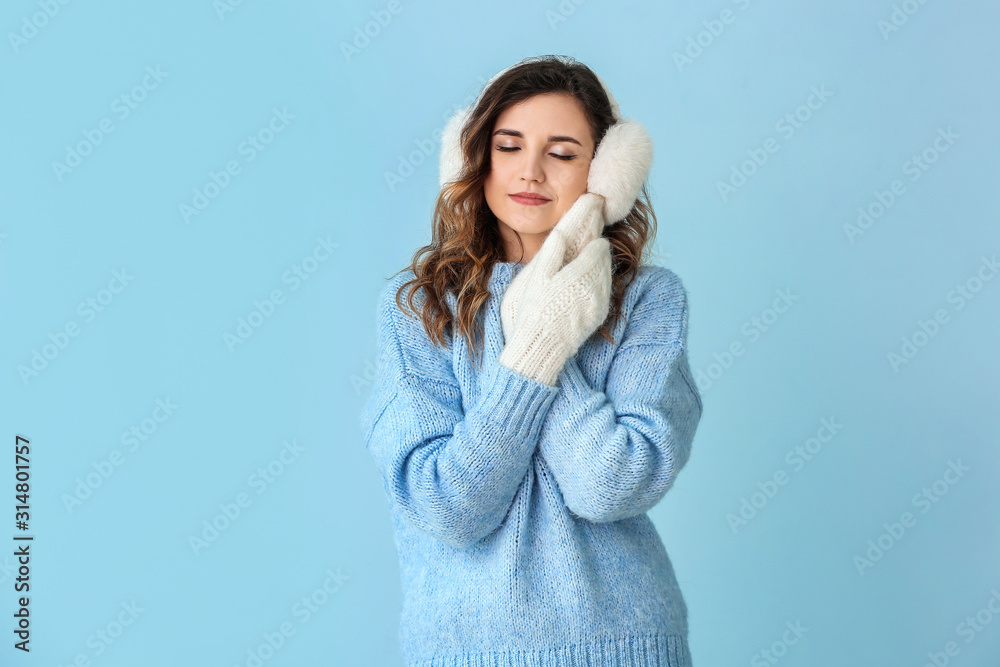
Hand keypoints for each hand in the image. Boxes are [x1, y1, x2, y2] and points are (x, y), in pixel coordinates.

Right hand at [501, 192, 605, 342]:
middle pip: (605, 262)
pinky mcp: (600, 316)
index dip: (594, 242)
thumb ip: (552, 253)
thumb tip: (561, 232)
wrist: (545, 345)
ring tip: (588, 266)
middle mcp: (597, 287)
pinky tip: (587, 287)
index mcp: (582, 274)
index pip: (598, 250)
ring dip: (600, 270)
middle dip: (599, 254)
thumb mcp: (538, 278)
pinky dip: (599, 286)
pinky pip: (605, 293)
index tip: (591, 239)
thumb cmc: (536, 310)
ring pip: (607, 278)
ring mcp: (601, 303)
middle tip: (591, 248)